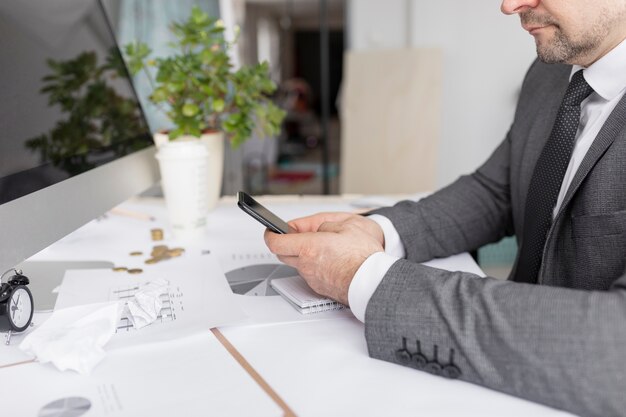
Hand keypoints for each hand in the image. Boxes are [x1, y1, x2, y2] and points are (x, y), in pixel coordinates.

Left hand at [264, 213, 384, 304]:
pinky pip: (310, 274)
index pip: (276, 242)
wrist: (374, 282)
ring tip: (322, 247)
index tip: (271, 230)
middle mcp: (307, 265)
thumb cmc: (364, 257)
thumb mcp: (347, 226)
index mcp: (309, 247)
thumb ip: (326, 225)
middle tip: (294, 236)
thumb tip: (319, 230)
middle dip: (285, 244)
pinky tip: (330, 260)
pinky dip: (314, 266)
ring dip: (303, 255)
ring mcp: (312, 278)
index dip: (270, 234)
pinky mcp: (320, 288)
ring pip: (298, 264)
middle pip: (283, 254)